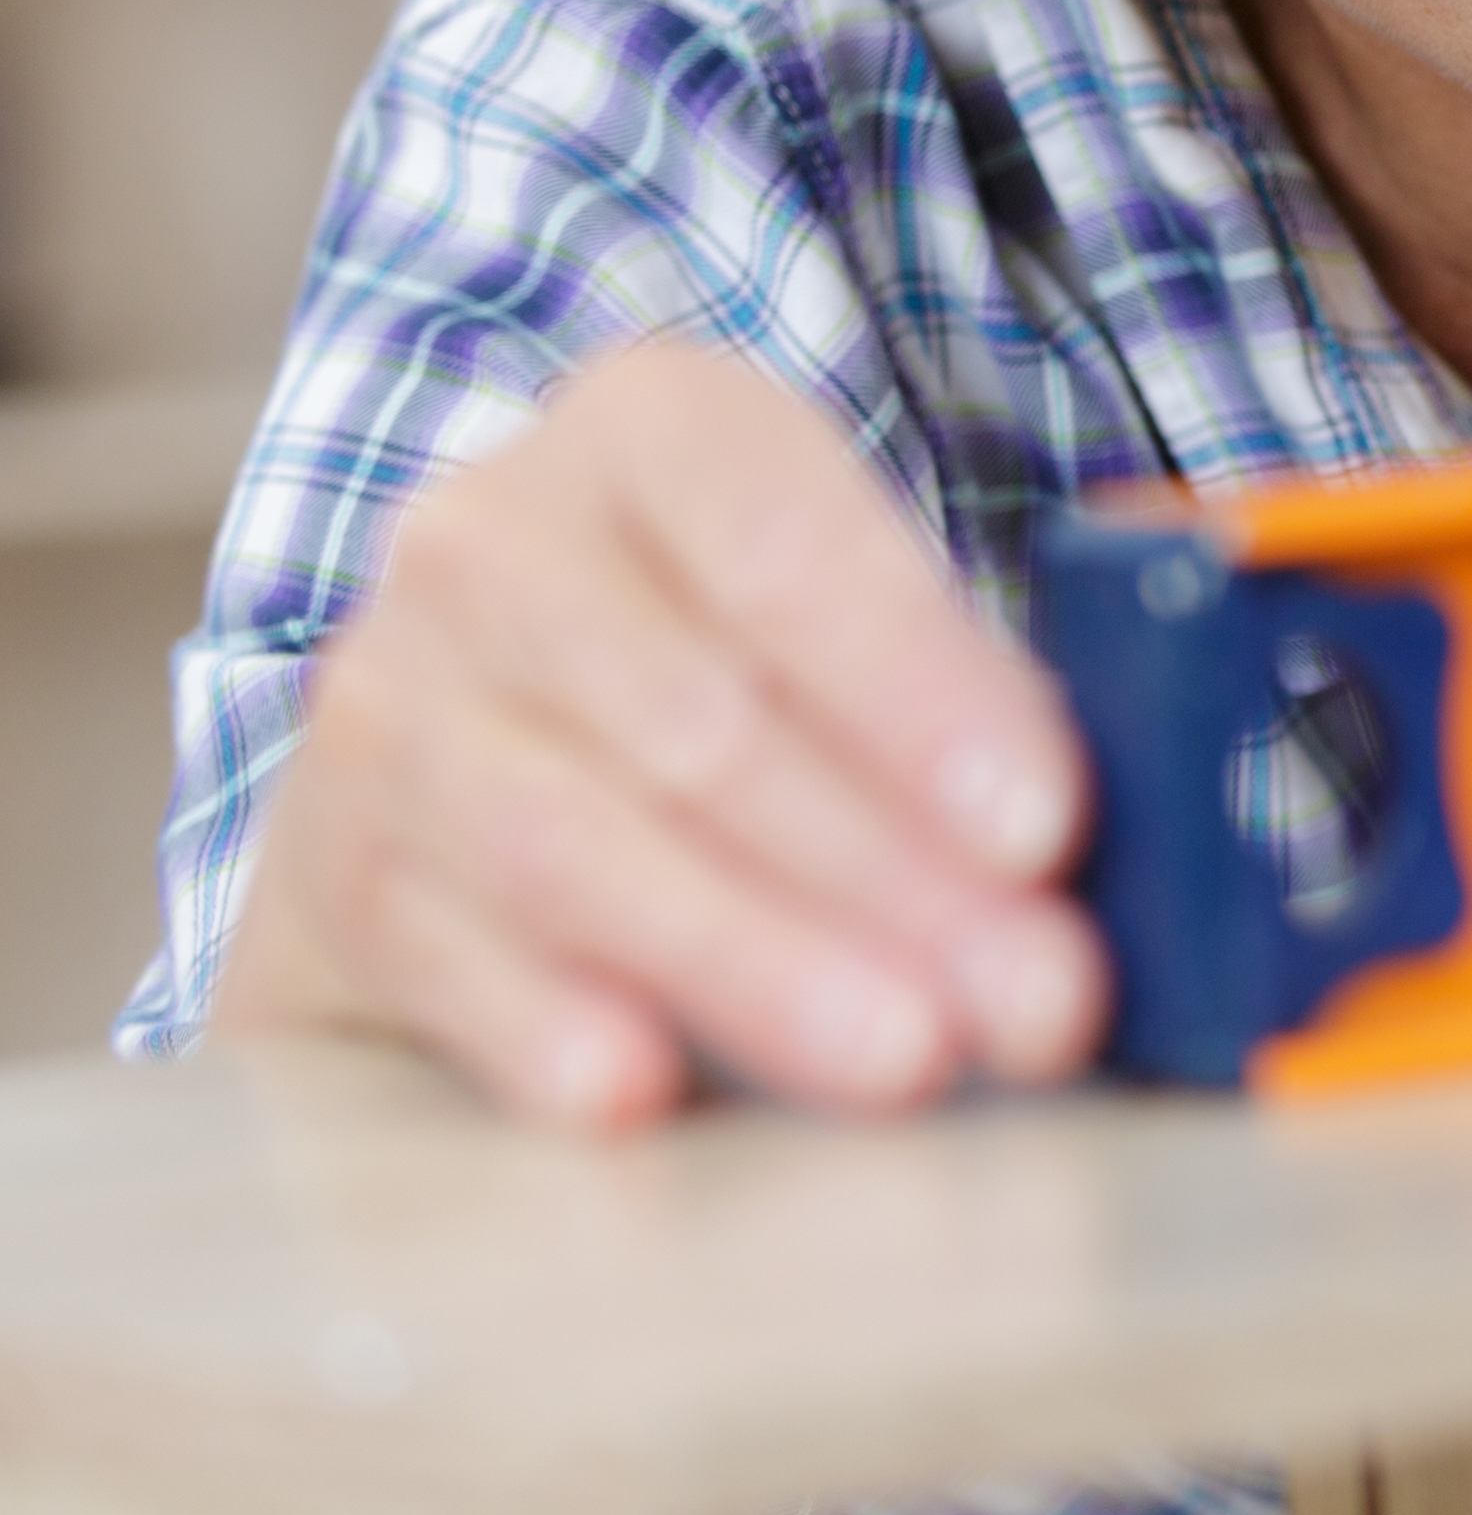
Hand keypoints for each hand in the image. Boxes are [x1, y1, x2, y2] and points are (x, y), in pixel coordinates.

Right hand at [209, 339, 1101, 1128]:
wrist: (470, 705)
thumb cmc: (728, 650)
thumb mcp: (847, 608)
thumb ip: (969, 694)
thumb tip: (1093, 847)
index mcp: (656, 425)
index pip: (793, 551)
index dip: (922, 696)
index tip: (1044, 829)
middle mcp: (496, 538)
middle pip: (702, 722)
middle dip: (889, 877)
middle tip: (1033, 999)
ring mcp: (393, 696)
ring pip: (572, 841)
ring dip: (755, 964)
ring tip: (904, 1061)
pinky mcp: (336, 857)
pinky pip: (442, 947)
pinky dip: (542, 1022)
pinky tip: (641, 1089)